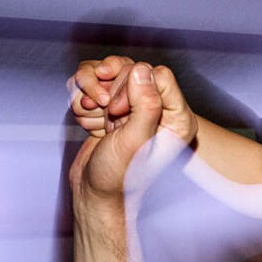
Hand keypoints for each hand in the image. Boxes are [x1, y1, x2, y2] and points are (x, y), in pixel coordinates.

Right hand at [69, 62, 194, 210]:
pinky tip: (90, 121)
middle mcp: (159, 109)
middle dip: (111, 92)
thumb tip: (141, 70)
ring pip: (109, 72)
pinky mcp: (112, 106)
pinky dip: (84, 98)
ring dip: (93, 92)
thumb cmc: (117, 177)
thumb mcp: (135, 141)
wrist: (93, 192)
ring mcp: (134, 106)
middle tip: (108, 119)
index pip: (157, 75)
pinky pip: (93, 82)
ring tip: (94, 118)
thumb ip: (145, 105)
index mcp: (176, 118)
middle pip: (132, 70)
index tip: (119, 112)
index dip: (133, 88)